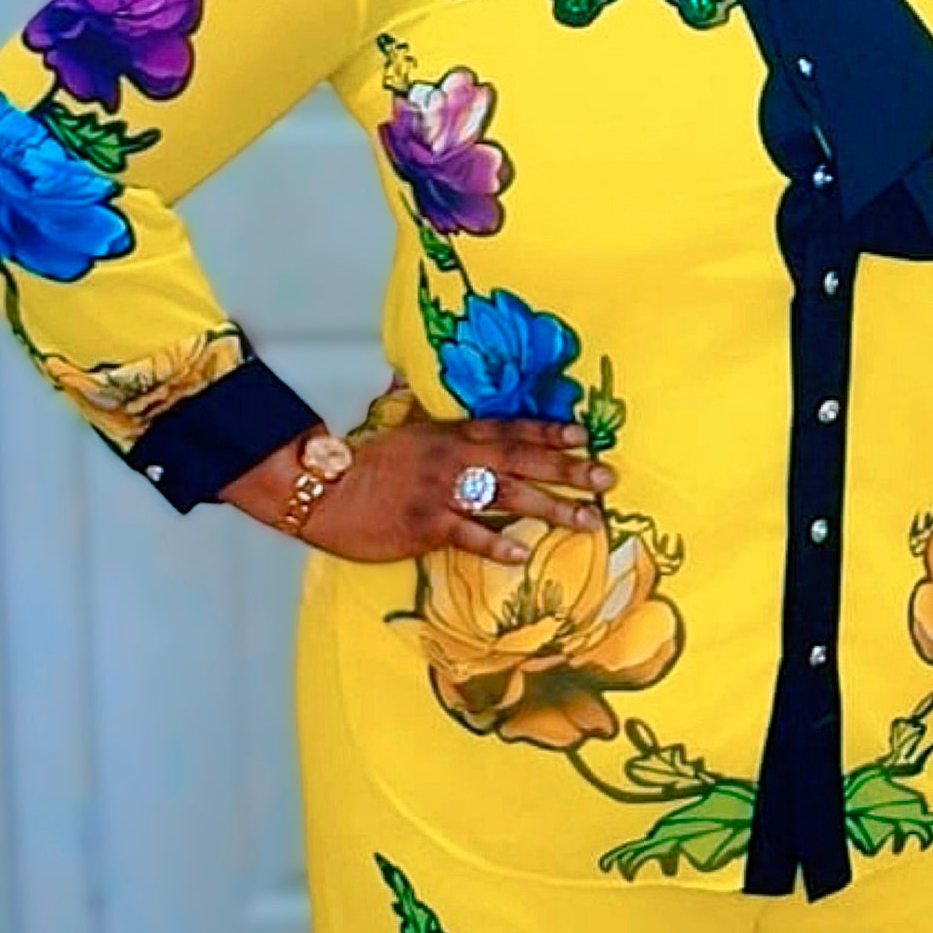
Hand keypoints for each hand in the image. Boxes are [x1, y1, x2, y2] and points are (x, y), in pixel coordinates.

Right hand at [222, 415, 613, 563]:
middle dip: (568, 468)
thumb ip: (430, 410)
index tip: (586, 436)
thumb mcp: (405, 427)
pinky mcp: (426, 524)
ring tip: (588, 519)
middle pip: (521, 460)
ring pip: (507, 496)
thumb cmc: (369, 464)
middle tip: (607, 477)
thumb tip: (422, 380)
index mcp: (452, 433)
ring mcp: (442, 491)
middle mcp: (454, 458)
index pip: (510, 428)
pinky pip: (467, 533)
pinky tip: (522, 552)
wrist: (326, 491)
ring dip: (551, 508)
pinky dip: (495, 542)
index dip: (549, 430)